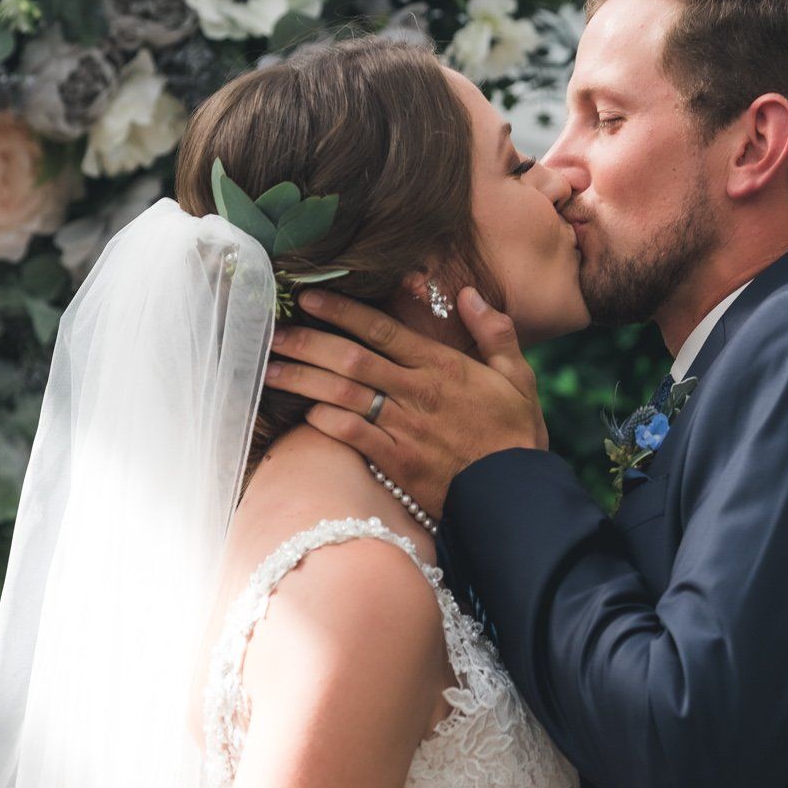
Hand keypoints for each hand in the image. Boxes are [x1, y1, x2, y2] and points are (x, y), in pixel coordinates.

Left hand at [265, 287, 546, 518]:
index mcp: (442, 366)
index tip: (309, 299)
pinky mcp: (397, 462)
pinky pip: (352, 435)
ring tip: (269, 370)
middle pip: (351, 358)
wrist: (516, 494)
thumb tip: (469, 293)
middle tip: (272, 332)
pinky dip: (325, 421)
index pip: (382, 329)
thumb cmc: (516, 435)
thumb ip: (495, 331)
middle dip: (307, 343)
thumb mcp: (518, 376)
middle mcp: (417, 392)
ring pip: (343, 394)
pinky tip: (303, 411)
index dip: (342, 311)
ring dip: (302, 379)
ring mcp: (404, 428)